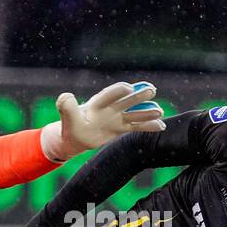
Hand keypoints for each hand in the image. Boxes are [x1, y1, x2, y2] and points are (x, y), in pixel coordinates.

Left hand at [46, 80, 165, 159]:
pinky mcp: (121, 127)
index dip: (118, 91)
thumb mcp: (66, 117)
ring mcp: (117, 118)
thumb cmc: (70, 126)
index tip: (129, 88)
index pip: (109, 94)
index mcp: (97, 103)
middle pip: (126, 100)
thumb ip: (67, 106)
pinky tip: (161, 126)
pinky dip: (149, 126)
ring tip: (160, 111)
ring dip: (147, 112)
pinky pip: (137, 126)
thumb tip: (65, 96)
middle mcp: (110, 108)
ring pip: (135, 114)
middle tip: (152, 90)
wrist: (75, 138)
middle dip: (138, 96)